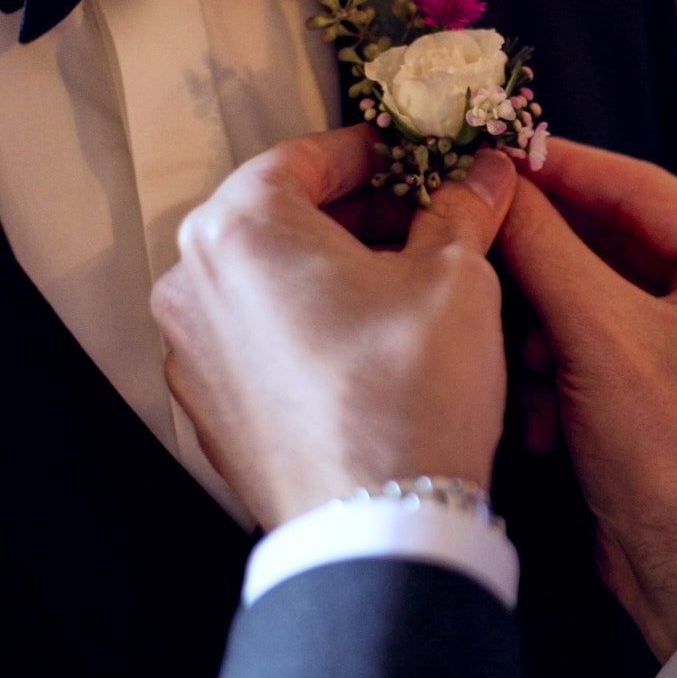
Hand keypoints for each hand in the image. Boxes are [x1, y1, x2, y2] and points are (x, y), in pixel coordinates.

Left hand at [151, 125, 517, 528]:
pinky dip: (313, 327)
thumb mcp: (457, 277)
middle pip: (282, 218)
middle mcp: (193, 284)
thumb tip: (482, 174)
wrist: (378, 526)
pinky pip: (263, 341)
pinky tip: (376, 347)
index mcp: (240, 229)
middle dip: (361, 214)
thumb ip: (463, 209)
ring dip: (337, 271)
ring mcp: (193, 354)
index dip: (374, 151)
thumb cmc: (408, 394)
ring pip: (272, 281)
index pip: (304, 155)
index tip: (419, 157)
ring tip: (411, 287)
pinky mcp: (211, 411)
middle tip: (430, 220)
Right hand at [498, 139, 676, 658]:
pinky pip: (594, 334)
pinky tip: (541, 409)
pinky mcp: (665, 373)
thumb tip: (494, 178)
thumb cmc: (675, 463)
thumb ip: (544, 248)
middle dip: (542, 257)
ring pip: (591, 288)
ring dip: (544, 322)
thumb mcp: (600, 340)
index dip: (556, 166)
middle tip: (470, 228)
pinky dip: (557, 362)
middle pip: (611, 236)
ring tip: (519, 356)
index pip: (637, 185)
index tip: (485, 143)